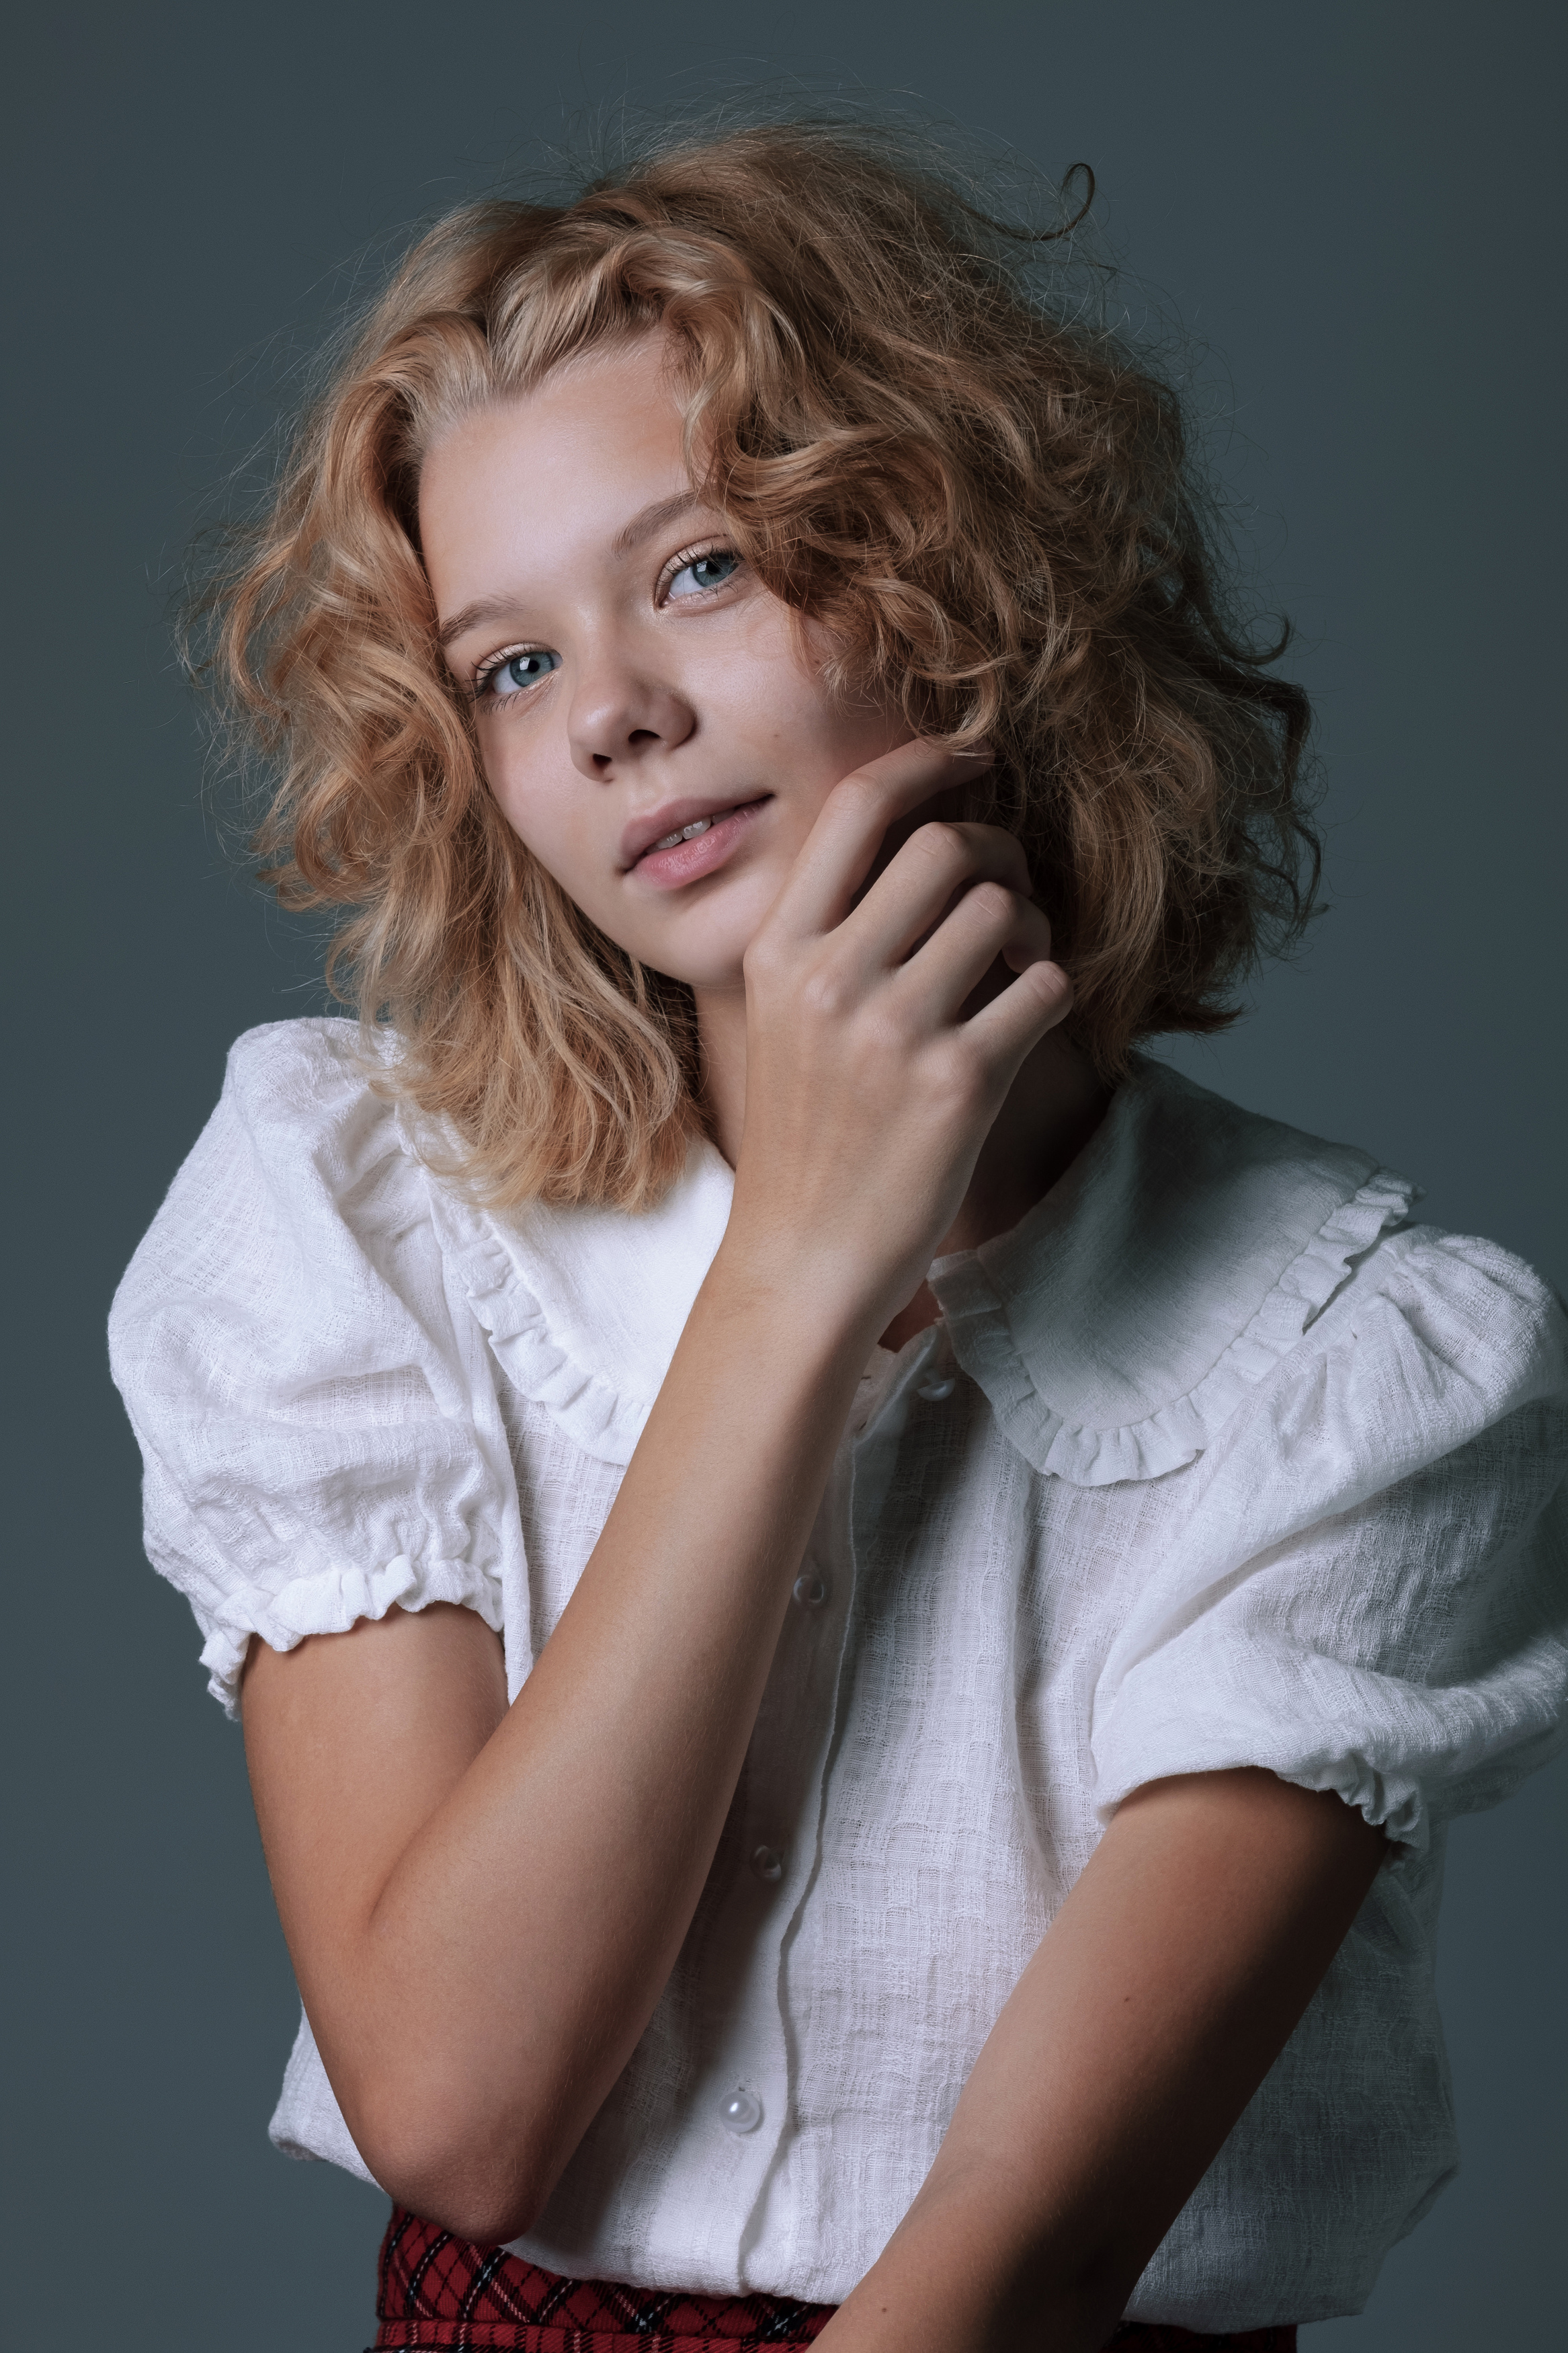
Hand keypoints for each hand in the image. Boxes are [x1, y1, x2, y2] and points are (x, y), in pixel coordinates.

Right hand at [727, 739, 1072, 1337]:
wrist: (803, 1257)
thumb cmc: (805, 1136)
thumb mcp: (782, 1018)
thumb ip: (829, 934)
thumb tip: (918, 844)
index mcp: (778, 950)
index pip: (857, 808)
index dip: (928, 761)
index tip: (976, 756)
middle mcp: (829, 978)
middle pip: (945, 847)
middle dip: (999, 852)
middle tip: (1012, 889)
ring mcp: (893, 1031)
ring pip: (1003, 910)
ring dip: (1033, 925)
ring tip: (1020, 964)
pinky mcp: (959, 1083)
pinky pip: (1043, 987)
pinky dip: (1052, 990)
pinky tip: (1028, 1017)